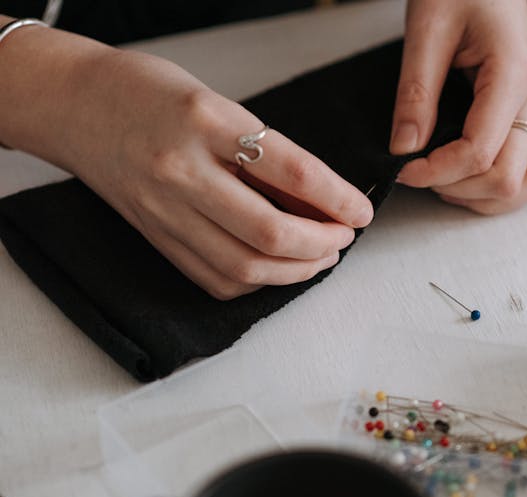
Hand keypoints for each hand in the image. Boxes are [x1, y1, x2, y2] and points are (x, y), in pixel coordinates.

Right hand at [11, 39, 371, 299]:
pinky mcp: (156, 237)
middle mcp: (182, 171)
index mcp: (207, 123)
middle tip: (343, 238)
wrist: (74, 106)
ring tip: (320, 256)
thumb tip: (325, 202)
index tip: (362, 211)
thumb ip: (268, 153)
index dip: (339, 199)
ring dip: (296, 271)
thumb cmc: (151, 95)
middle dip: (322, 245)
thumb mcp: (219, 104)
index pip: (292, 173)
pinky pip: (215, 278)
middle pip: (270, 233)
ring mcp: (164, 210)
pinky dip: (257, 281)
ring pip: (244, 266)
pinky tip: (277, 268)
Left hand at [390, 0, 526, 213]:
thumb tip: (404, 150)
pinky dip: (518, 183)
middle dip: (459, 189)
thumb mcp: (426, 29)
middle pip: (510, 179)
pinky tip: (485, 173)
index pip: (479, 153)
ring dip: (492, 195)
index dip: (436, 172)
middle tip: (421, 172)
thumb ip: (416, 94)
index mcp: (513, 75)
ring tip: (451, 181)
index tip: (403, 168)